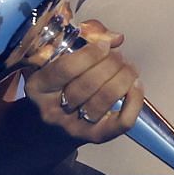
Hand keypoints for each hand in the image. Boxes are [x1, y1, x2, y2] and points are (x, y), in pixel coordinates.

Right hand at [11, 6, 144, 144]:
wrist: (49, 128)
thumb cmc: (56, 85)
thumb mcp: (56, 59)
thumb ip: (84, 39)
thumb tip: (116, 38)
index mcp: (38, 87)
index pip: (65, 69)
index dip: (89, 54)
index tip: (103, 45)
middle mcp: (52, 110)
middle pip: (88, 84)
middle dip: (110, 64)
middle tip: (118, 55)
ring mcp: (74, 126)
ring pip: (105, 100)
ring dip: (124, 78)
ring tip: (128, 67)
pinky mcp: (95, 136)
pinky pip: (122, 121)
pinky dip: (135, 101)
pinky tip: (135, 86)